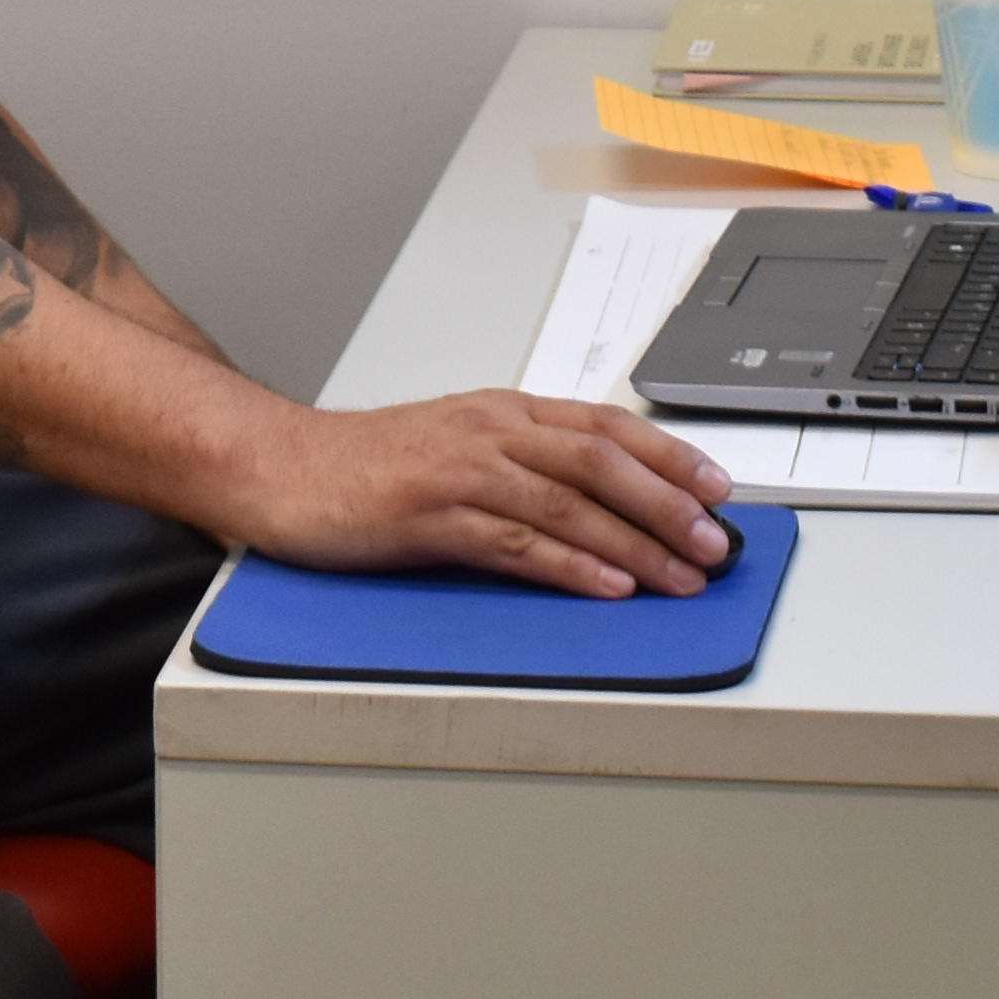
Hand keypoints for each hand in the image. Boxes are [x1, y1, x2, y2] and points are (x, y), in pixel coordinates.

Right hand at [233, 391, 740, 598]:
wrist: (279, 467)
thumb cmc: (364, 467)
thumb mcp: (456, 446)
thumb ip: (521, 464)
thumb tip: (598, 501)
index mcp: (502, 412)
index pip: (606, 425)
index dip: (671, 456)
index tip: (720, 487)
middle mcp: (490, 433)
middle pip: (601, 462)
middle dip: (670, 503)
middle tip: (717, 543)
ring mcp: (460, 473)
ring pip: (568, 503)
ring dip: (636, 542)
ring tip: (682, 575)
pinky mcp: (430, 516)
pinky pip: (514, 542)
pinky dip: (569, 566)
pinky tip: (607, 586)